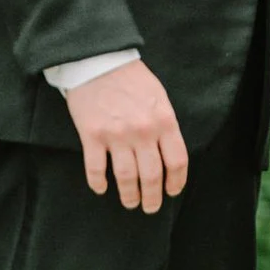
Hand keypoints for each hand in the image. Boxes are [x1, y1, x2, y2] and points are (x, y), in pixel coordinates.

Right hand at [65, 61, 188, 213]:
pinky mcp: (92, 136)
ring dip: (129, 195)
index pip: (177, 160)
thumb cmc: (132, 79)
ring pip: (126, 176)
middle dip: (153, 196)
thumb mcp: (159, 97)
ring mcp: (116, 135)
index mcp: (164, 121)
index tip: (173, 192)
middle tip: (151, 207)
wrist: (100, 62)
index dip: (176, 181)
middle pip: (152, 174)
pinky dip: (98, 183)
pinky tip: (101, 189)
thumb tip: (168, 152)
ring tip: (130, 203)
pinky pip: (96, 168)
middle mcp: (143, 131)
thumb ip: (165, 124)